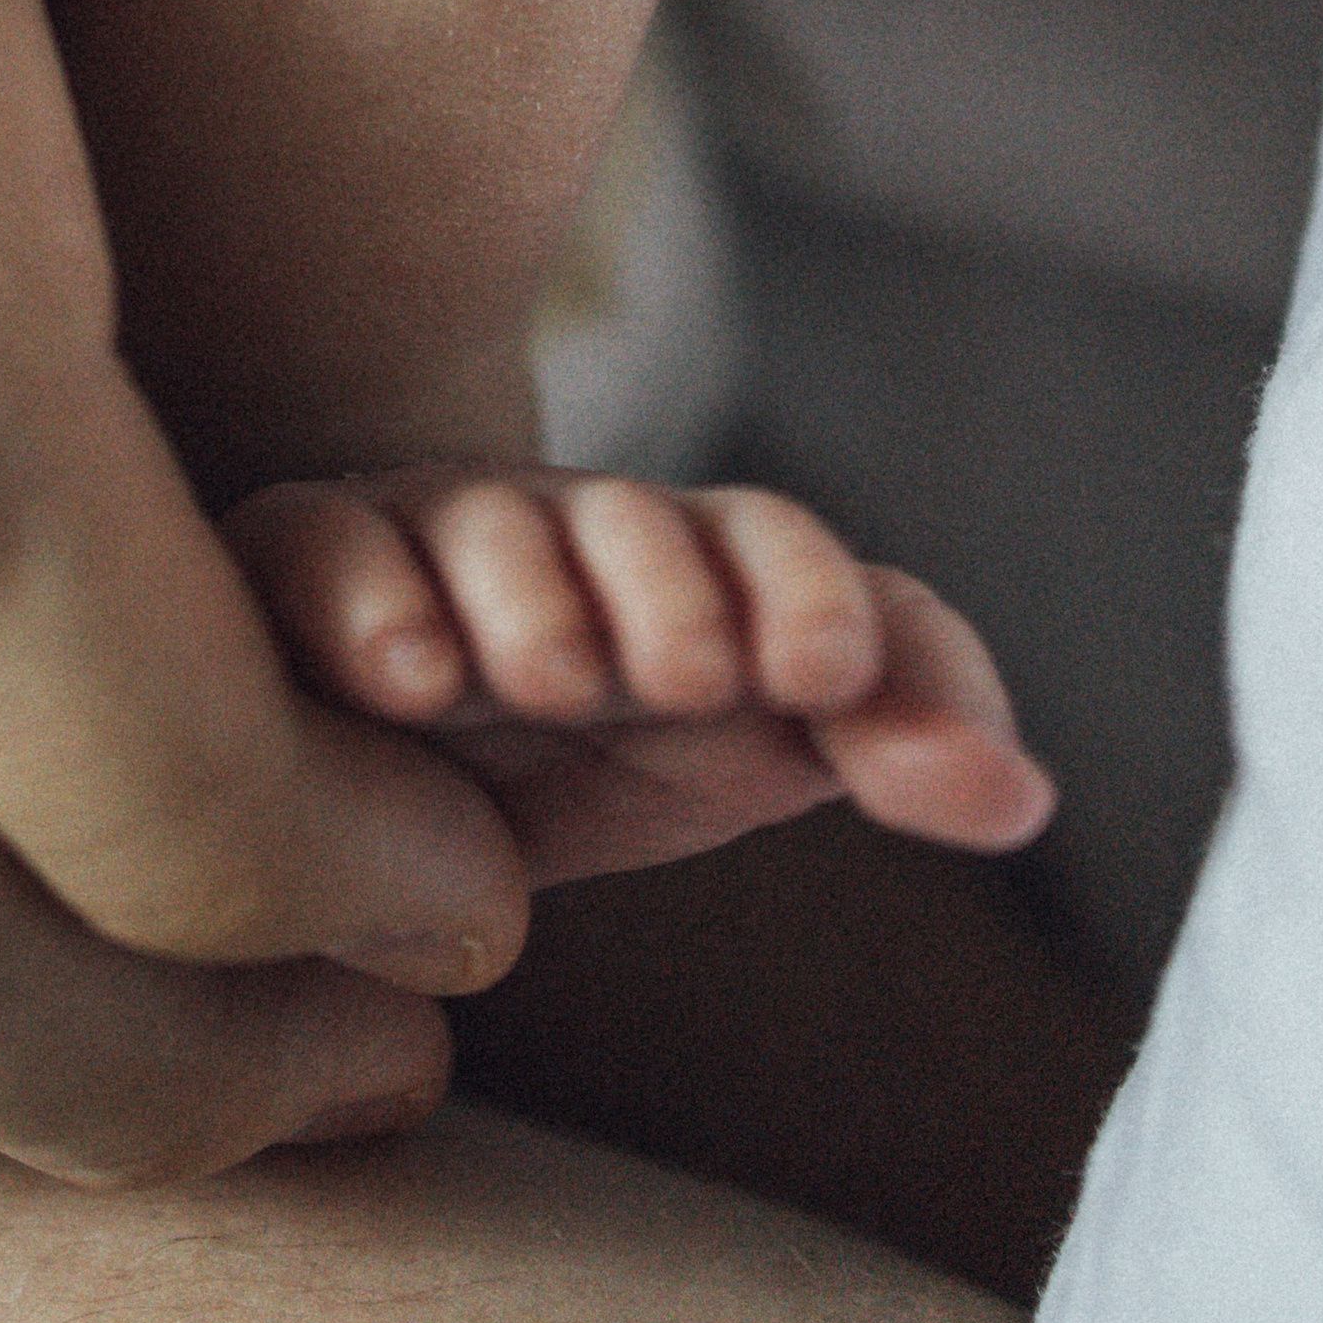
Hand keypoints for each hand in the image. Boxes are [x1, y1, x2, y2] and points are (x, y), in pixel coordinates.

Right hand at [227, 471, 1054, 886]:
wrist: (366, 766)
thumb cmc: (585, 744)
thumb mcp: (750, 744)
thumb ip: (894, 736)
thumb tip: (1026, 797)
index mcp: (689, 562)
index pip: (770, 544)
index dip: (808, 593)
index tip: (821, 678)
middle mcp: (560, 527)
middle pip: (629, 525)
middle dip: (668, 592)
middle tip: (686, 678)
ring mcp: (422, 536)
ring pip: (482, 525)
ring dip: (530, 596)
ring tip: (552, 675)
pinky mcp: (296, 561)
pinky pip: (320, 545)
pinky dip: (367, 595)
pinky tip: (406, 674)